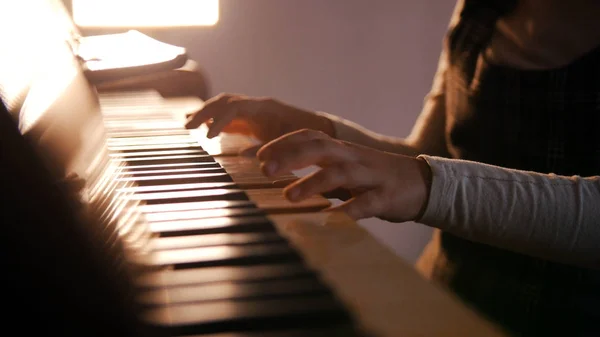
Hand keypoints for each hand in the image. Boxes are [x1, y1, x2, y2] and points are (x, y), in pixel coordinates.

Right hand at [185, 93, 334, 154]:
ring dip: (206, 113)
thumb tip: (244, 157)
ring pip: (224, 105)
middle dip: (205, 112)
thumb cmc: (306, 138)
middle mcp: (257, 105)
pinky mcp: (252, 118)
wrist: (319, 130)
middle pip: (225, 101)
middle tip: (187, 126)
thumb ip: (270, 149)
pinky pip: (229, 115)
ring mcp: (254, 110)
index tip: (208, 137)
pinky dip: (214, 120)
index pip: (236, 107)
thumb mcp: (290, 146)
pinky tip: (201, 128)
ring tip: (188, 124)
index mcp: (266, 108)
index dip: (220, 120)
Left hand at [257, 129, 431, 221]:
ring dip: (312, 183)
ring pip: (338, 173)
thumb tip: (280, 172)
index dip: (280, 143)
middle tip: (265, 170)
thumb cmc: (374, 176)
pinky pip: (366, 203)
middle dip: (290, 157)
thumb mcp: (345, 165)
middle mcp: (352, 157)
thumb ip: (318, 165)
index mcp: (341, 149)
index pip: (307, 137)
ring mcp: (369, 175)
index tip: (255, 155)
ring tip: (289, 196)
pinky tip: (331, 219)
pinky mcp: (386, 197)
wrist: (422, 183)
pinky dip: (349, 210)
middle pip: (318, 148)